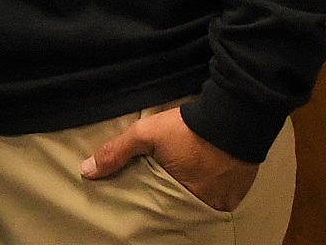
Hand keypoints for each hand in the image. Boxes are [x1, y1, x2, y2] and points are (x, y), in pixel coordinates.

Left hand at [82, 107, 258, 212]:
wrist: (232, 116)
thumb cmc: (187, 128)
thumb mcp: (146, 135)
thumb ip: (116, 152)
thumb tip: (86, 171)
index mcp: (183, 196)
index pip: (161, 209)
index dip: (151, 202)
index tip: (142, 195)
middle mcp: (206, 204)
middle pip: (181, 208)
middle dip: (170, 199)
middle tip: (161, 186)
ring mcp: (225, 200)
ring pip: (201, 204)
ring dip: (190, 195)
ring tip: (180, 181)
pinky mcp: (239, 192)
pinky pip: (219, 199)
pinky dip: (209, 191)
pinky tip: (200, 179)